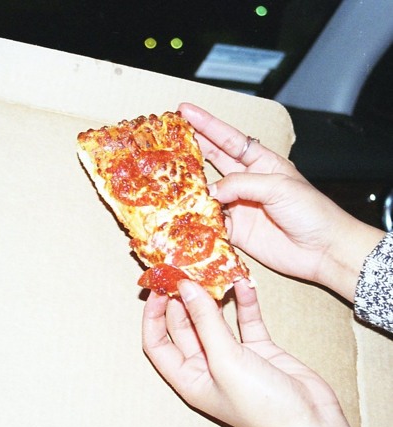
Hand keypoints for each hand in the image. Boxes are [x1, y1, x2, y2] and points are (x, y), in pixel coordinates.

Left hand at [142, 279, 339, 426]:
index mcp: (188, 377)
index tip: (160, 289)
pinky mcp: (257, 349)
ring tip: (211, 271)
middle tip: (185, 272)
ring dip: (213, 297)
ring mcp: (232, 356)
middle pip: (184, 326)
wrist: (311, 425)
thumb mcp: (224, 360)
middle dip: (184, 300)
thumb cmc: (261, 405)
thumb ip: (205, 321)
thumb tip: (186, 288)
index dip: (153, 316)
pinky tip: (244, 283)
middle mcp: (206, 366)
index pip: (157, 342)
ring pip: (215, 320)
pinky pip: (245, 320)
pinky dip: (244, 303)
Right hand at [178, 103, 384, 301]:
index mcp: (262, 163)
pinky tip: (185, 214)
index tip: (185, 111)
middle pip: (214, 161)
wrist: (322, 249)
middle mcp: (248, 182)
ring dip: (191, 187)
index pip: (229, 139)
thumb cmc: (310, 211)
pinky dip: (199, 219)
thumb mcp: (278, 186)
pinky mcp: (236, 231)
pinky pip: (212, 222)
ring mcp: (240, 206)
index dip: (207, 125)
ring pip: (209, 193)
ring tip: (169, 179)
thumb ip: (241, 184)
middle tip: (169, 140)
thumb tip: (209, 192)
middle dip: (193, 148)